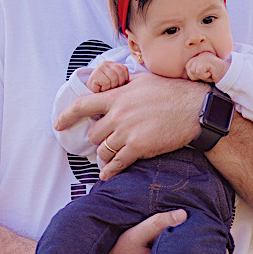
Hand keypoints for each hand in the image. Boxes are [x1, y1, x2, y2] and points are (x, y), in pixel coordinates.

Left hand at [54, 73, 209, 179]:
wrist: (194, 109)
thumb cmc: (171, 91)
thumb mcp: (143, 79)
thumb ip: (124, 83)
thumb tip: (115, 81)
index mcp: (117, 97)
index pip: (82, 106)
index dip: (67, 116)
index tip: (58, 125)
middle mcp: (117, 115)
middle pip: (93, 134)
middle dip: (97, 140)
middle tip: (105, 141)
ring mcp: (126, 132)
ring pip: (103, 150)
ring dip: (105, 155)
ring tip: (110, 156)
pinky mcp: (138, 147)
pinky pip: (117, 164)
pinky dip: (110, 171)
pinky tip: (107, 174)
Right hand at [86, 61, 129, 91]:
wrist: (90, 93)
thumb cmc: (105, 88)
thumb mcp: (116, 81)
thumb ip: (122, 77)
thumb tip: (136, 81)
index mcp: (112, 64)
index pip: (124, 69)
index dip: (124, 79)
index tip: (118, 85)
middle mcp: (106, 63)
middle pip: (120, 73)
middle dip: (118, 83)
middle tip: (112, 88)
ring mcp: (99, 68)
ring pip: (114, 78)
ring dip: (111, 86)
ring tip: (106, 88)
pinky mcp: (95, 74)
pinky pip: (106, 82)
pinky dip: (105, 88)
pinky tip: (101, 88)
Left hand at [185, 52, 228, 83]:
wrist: (227, 74)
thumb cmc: (214, 75)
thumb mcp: (202, 73)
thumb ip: (194, 71)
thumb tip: (187, 73)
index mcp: (199, 56)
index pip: (188, 66)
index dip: (193, 74)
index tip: (203, 74)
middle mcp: (200, 55)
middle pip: (189, 68)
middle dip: (196, 75)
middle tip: (206, 74)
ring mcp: (203, 56)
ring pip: (194, 70)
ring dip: (201, 76)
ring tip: (209, 73)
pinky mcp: (206, 60)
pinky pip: (199, 71)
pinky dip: (204, 75)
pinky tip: (211, 73)